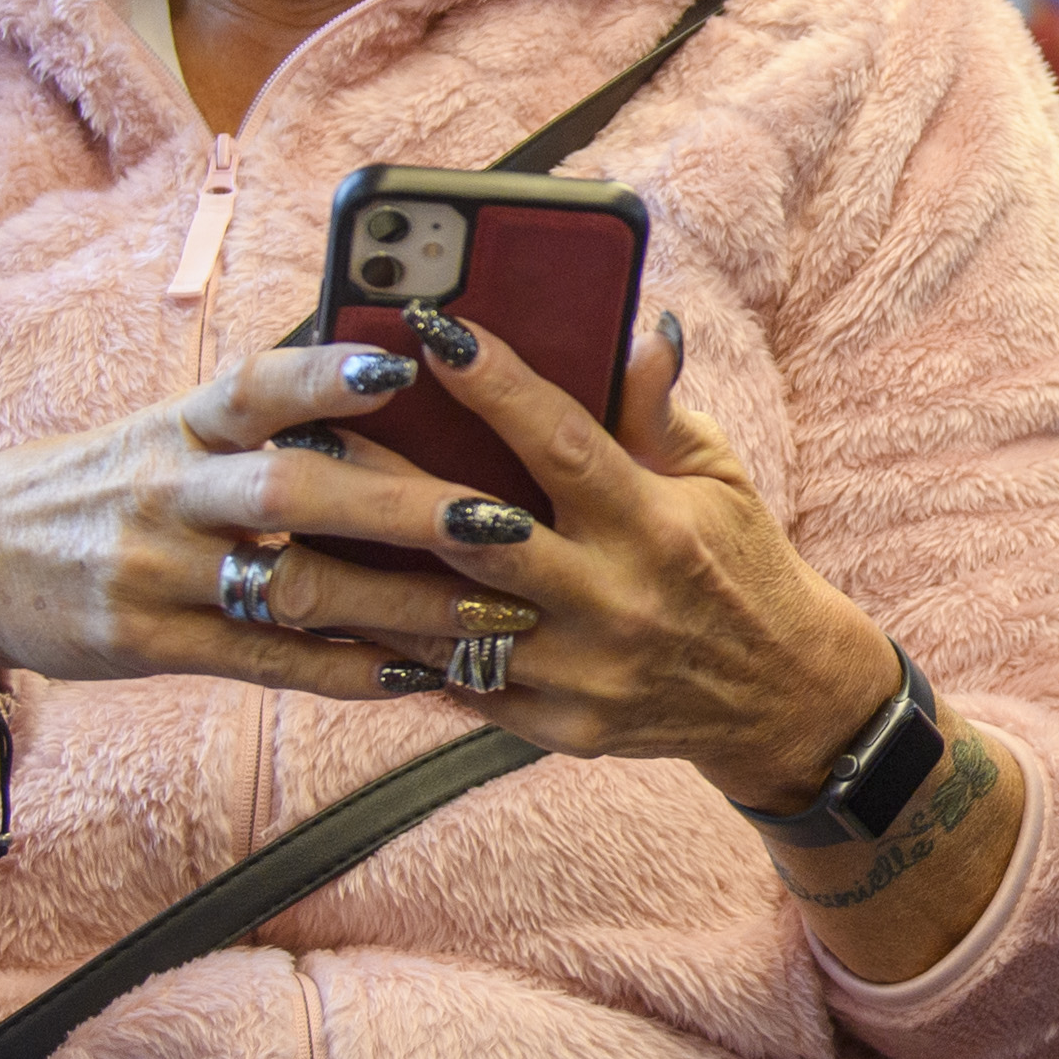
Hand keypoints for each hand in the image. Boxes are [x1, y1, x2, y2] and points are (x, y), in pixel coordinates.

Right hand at [0, 343, 502, 725]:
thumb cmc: (104, 482)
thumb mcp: (164, 430)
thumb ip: (261, 413)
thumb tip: (388, 361)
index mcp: (180, 423)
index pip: (256, 386)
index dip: (327, 373)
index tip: (405, 363)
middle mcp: (166, 489)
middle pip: (291, 489)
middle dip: (403, 507)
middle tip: (503, 521)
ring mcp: (154, 571)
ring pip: (290, 586)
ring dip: (399, 604)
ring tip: (493, 615)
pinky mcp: (149, 643)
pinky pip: (262, 660)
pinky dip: (342, 668)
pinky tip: (413, 673)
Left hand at [350, 307, 900, 809]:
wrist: (780, 698)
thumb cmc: (740, 563)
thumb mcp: (720, 476)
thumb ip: (659, 410)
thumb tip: (633, 328)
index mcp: (656, 524)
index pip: (562, 442)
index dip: (495, 384)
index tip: (430, 329)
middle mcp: (615, 600)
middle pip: (474, 534)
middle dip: (383, 484)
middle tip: (305, 438)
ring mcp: (583, 673)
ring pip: (444, 624)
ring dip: (355, 584)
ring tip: (278, 542)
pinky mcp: (561, 730)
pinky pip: (459, 688)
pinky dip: (392, 653)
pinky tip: (330, 619)